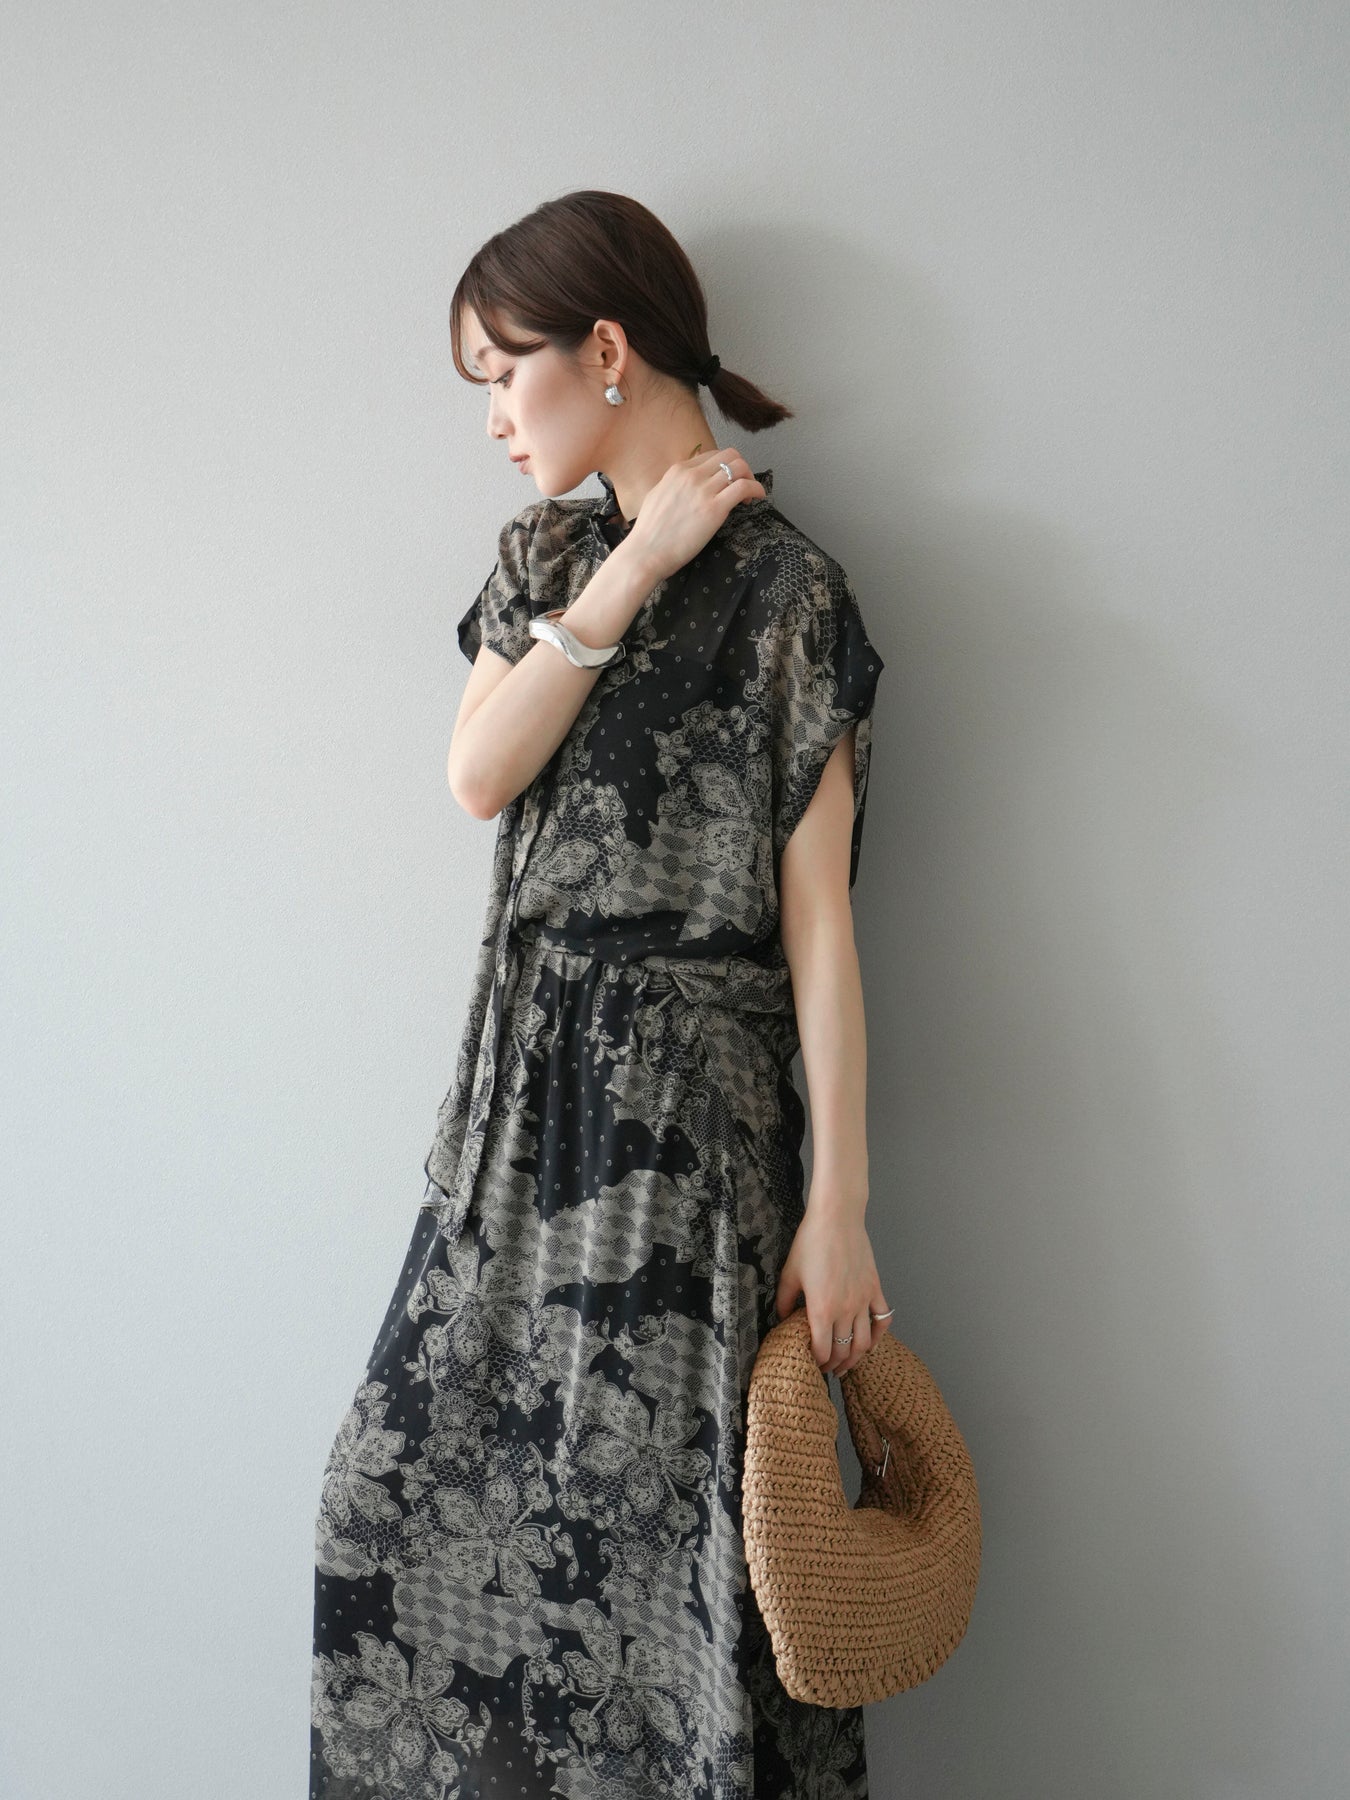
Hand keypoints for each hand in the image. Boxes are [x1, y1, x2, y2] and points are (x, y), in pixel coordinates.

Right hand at [624, 446, 765, 584]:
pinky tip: (757, 498)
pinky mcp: (715, 508)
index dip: (725, 466)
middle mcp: (692, 475)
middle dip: (742, 467)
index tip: (728, 481)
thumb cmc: (650, 532)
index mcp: (678, 470)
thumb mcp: (658, 496)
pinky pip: (744, 487)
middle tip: (743, 485)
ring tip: (749, 495)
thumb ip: (675, 486)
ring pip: (739, 467)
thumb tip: (686, 485)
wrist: (646, 552)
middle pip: (729, 455)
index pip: (712, 455)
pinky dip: (756, 489)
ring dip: (750, 478)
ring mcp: (704, 490)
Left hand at [773, 1205, 892, 1375]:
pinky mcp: (875, 1289)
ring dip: (856, 1358)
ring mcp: (864, 1300)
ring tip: (847, 1363)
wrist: (837, 1219)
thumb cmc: (810, 1243)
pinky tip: (870, 1341)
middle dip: (834, 1364)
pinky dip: (879, 1335)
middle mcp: (846, 1310)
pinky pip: (883, 1319)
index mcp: (822, 1310)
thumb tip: (781, 1320)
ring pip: (865, 1342)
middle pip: (843, 1351)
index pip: (823, 1350)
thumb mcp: (789, 1274)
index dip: (817, 1362)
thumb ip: (783, 1302)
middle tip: (827, 1368)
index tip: (812, 1364)